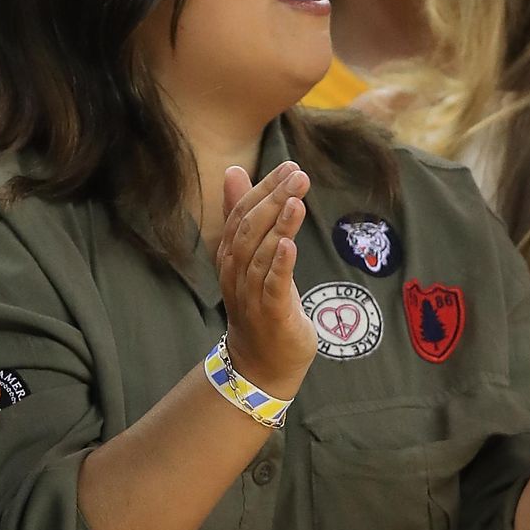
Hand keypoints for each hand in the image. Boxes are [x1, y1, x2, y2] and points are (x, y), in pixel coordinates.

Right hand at [214, 162, 315, 398]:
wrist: (260, 363)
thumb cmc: (260, 302)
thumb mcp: (253, 255)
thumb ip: (243, 213)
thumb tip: (233, 170)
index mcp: (231, 255)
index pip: (241, 214)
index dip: (263, 189)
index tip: (289, 166)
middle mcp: (235, 272)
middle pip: (249, 230)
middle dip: (274, 199)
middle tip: (298, 175)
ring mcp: (250, 295)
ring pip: (259, 255)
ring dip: (278, 226)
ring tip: (296, 200)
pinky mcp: (270, 315)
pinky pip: (272, 287)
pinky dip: (279, 265)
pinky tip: (289, 244)